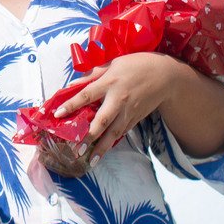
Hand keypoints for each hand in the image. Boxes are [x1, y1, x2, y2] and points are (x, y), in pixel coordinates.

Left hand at [51, 52, 179, 167]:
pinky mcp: (135, 119)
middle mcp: (118, 99)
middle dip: (89, 135)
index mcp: (109, 82)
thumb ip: (91, 74)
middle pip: (102, 120)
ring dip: (102, 148)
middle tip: (76, 148)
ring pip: (113, 132)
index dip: (71, 104)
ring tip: (90, 160)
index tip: (58, 114)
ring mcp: (128, 111)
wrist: (165, 76)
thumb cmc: (136, 65)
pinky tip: (103, 151)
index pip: (86, 95)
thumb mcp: (112, 63)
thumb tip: (72, 84)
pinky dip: (112, 142)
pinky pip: (122, 132)